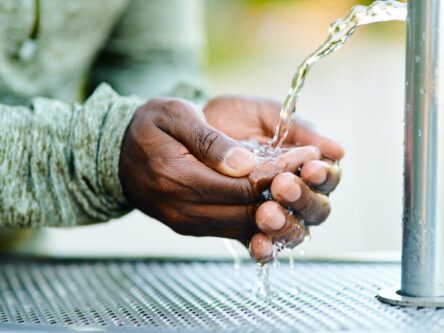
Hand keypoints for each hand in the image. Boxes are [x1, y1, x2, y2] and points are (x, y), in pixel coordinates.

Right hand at [118, 98, 331, 244]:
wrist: (117, 154)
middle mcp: (182, 209)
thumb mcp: (174, 115)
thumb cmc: (148, 126)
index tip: (308, 153)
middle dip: (286, 192)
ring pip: (245, 226)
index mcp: (177, 177)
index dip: (280, 171)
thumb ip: (209, 140)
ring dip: (278, 209)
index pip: (244, 183)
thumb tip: (245, 164)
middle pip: (249, 210)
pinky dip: (259, 221)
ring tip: (301, 185)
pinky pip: (232, 232)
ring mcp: (187, 224)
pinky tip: (278, 204)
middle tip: (314, 170)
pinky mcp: (192, 228)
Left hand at [204, 96, 343, 261]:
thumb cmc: (231, 117)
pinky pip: (263, 245)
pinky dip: (265, 248)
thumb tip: (338, 150)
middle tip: (282, 186)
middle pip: (316, 208)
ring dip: (285, 224)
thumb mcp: (265, 115)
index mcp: (304, 164)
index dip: (325, 176)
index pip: (327, 177)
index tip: (311, 167)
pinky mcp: (248, 227)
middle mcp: (294, 192)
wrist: (188, 129)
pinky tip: (258, 243)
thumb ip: (298, 129)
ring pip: (294, 230)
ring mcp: (273, 211)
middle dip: (303, 199)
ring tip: (266, 213)